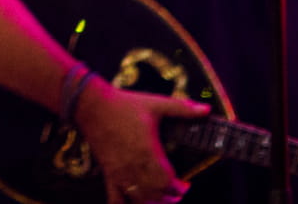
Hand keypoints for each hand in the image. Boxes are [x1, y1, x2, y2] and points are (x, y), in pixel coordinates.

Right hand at [73, 79, 210, 203]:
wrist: (91, 105)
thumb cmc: (124, 104)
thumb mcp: (155, 104)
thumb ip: (181, 109)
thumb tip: (206, 110)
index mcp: (148, 151)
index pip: (168, 181)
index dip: (179, 188)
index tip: (185, 185)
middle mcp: (134, 165)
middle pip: (155, 193)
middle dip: (168, 197)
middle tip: (175, 194)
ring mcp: (120, 171)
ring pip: (139, 199)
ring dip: (152, 203)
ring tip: (160, 199)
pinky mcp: (108, 172)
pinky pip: (114, 197)